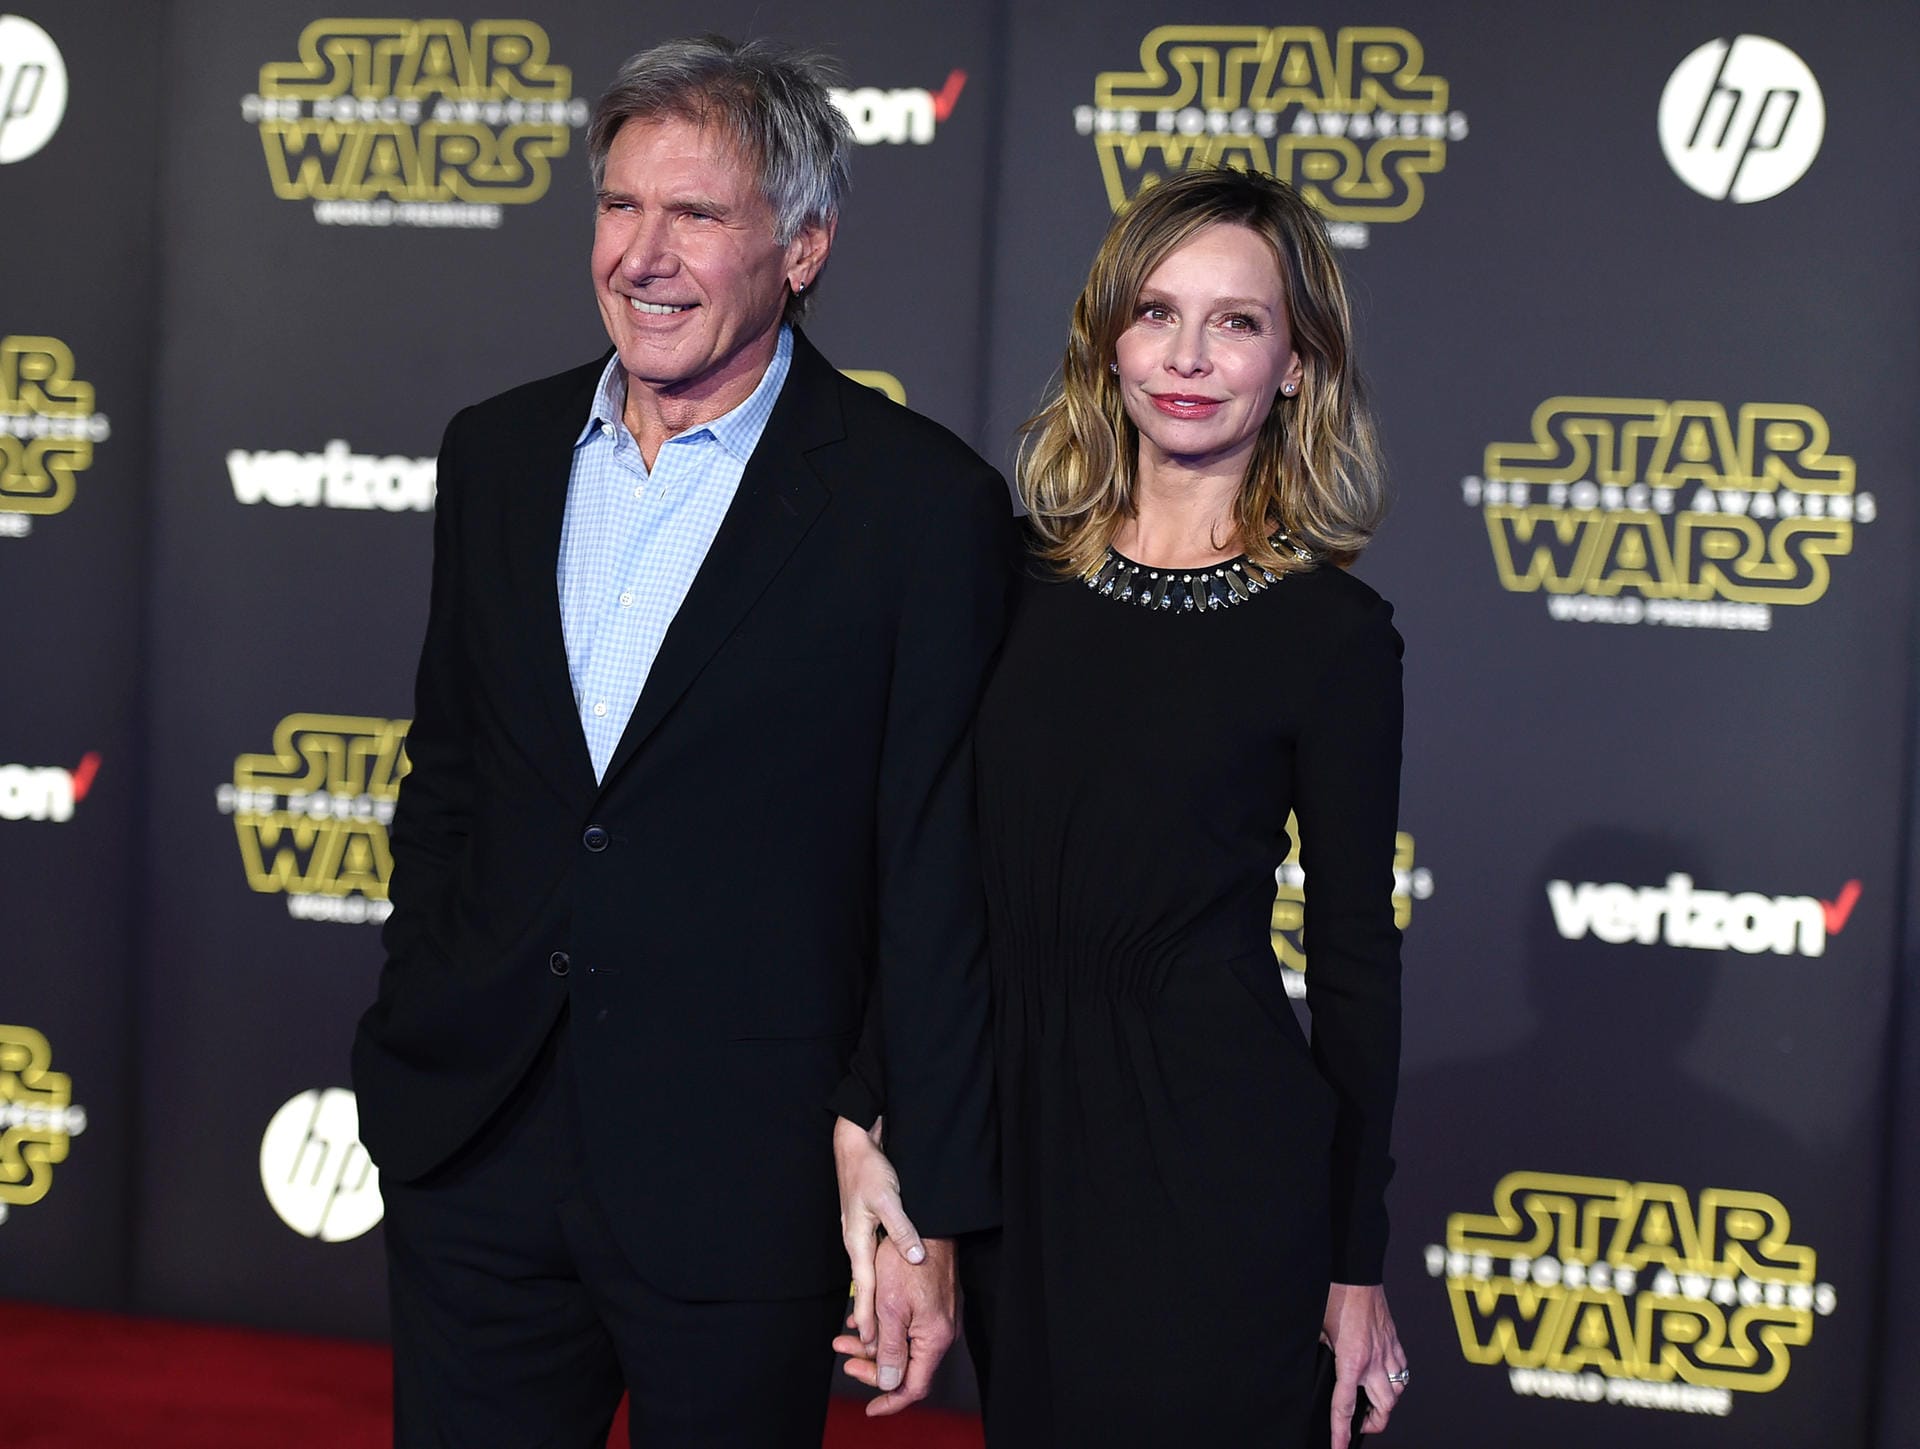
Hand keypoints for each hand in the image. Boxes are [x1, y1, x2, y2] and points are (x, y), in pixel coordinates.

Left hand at [832, 1234, 958, 1414]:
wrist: (928, 1223)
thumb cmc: (907, 1262)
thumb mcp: (890, 1308)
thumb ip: (889, 1350)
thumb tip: (887, 1384)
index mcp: (934, 1338)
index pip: (914, 1386)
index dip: (890, 1400)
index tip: (870, 1407)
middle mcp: (942, 1332)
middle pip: (907, 1366)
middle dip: (872, 1366)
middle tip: (845, 1359)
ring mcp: (939, 1317)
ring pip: (904, 1344)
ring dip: (873, 1344)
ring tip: (844, 1336)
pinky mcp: (934, 1303)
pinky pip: (908, 1327)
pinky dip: (885, 1327)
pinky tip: (862, 1319)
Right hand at [833, 1116, 925, 1355]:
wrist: (855, 1147)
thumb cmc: (869, 1170)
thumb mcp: (889, 1198)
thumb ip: (902, 1229)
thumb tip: (915, 1258)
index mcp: (857, 1240)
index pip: (865, 1285)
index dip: (868, 1314)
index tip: (869, 1341)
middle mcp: (855, 1242)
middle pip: (863, 1286)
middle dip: (866, 1316)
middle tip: (870, 1348)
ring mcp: (859, 1235)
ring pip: (866, 1276)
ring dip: (869, 1302)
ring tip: (872, 1330)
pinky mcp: (864, 1227)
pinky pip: (868, 1263)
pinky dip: (872, 1283)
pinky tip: (878, 1291)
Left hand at [1323, 1282, 1407, 1446]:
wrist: (1356, 1275)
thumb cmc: (1336, 1297)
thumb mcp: (1318, 1330)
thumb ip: (1322, 1352)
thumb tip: (1319, 1363)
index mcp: (1351, 1361)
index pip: (1345, 1407)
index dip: (1341, 1432)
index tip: (1340, 1447)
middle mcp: (1374, 1362)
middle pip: (1383, 1409)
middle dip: (1373, 1423)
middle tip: (1361, 1423)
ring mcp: (1388, 1353)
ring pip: (1397, 1393)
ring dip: (1385, 1403)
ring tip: (1372, 1403)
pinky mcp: (1396, 1343)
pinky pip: (1403, 1372)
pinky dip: (1395, 1381)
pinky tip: (1384, 1378)